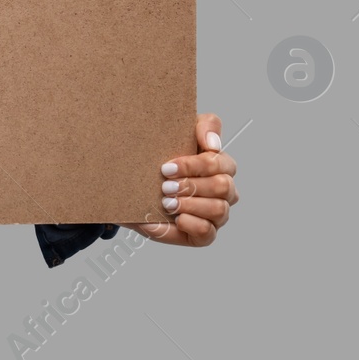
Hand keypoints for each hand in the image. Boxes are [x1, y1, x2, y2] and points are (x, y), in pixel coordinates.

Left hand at [121, 113, 236, 247]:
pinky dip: (192, 224)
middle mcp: (224, 190)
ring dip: (190, 204)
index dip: (195, 165)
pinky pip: (208, 234)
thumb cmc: (162, 155)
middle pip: (223, 186)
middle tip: (164, 185)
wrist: (133, 184)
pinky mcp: (203, 234)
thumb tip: (213, 143)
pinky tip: (177, 218)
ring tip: (166, 201)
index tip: (166, 167)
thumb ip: (205, 125)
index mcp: (221, 165)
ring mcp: (216, 214)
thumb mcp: (180, 131)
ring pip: (219, 210)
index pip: (220, 163)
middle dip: (191, 185)